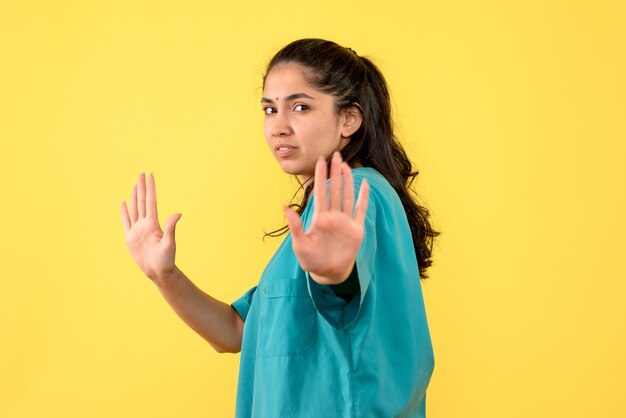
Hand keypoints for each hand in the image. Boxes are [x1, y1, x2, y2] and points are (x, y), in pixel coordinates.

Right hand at [121, 173, 181, 281]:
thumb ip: (171, 228)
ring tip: (135, 184)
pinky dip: (124, 212)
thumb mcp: (169, 243)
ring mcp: (137, 230)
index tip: (150, 175)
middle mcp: (145, 224)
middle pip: (142, 201)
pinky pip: (126, 221)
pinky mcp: (130, 237)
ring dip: (134, 195)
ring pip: (134, 208)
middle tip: (142, 172)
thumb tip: (178, 214)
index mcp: (153, 224)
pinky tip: (124, 202)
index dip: (150, 188)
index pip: (151, 201)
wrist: (158, 271)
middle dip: (142, 186)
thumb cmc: (166, 259)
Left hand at [285, 152, 369, 283]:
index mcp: (319, 218)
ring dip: (348, 181)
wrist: (328, 273)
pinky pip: (361, 210)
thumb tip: (285, 208)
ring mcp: (345, 222)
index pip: (320, 192)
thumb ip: (295, 226)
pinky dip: (364, 198)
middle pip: (335, 189)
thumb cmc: (312, 260)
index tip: (320, 161)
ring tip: (347, 165)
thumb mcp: (300, 244)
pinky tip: (365, 185)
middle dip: (335, 172)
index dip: (321, 176)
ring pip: (347, 196)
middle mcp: (333, 216)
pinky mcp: (356, 229)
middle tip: (336, 154)